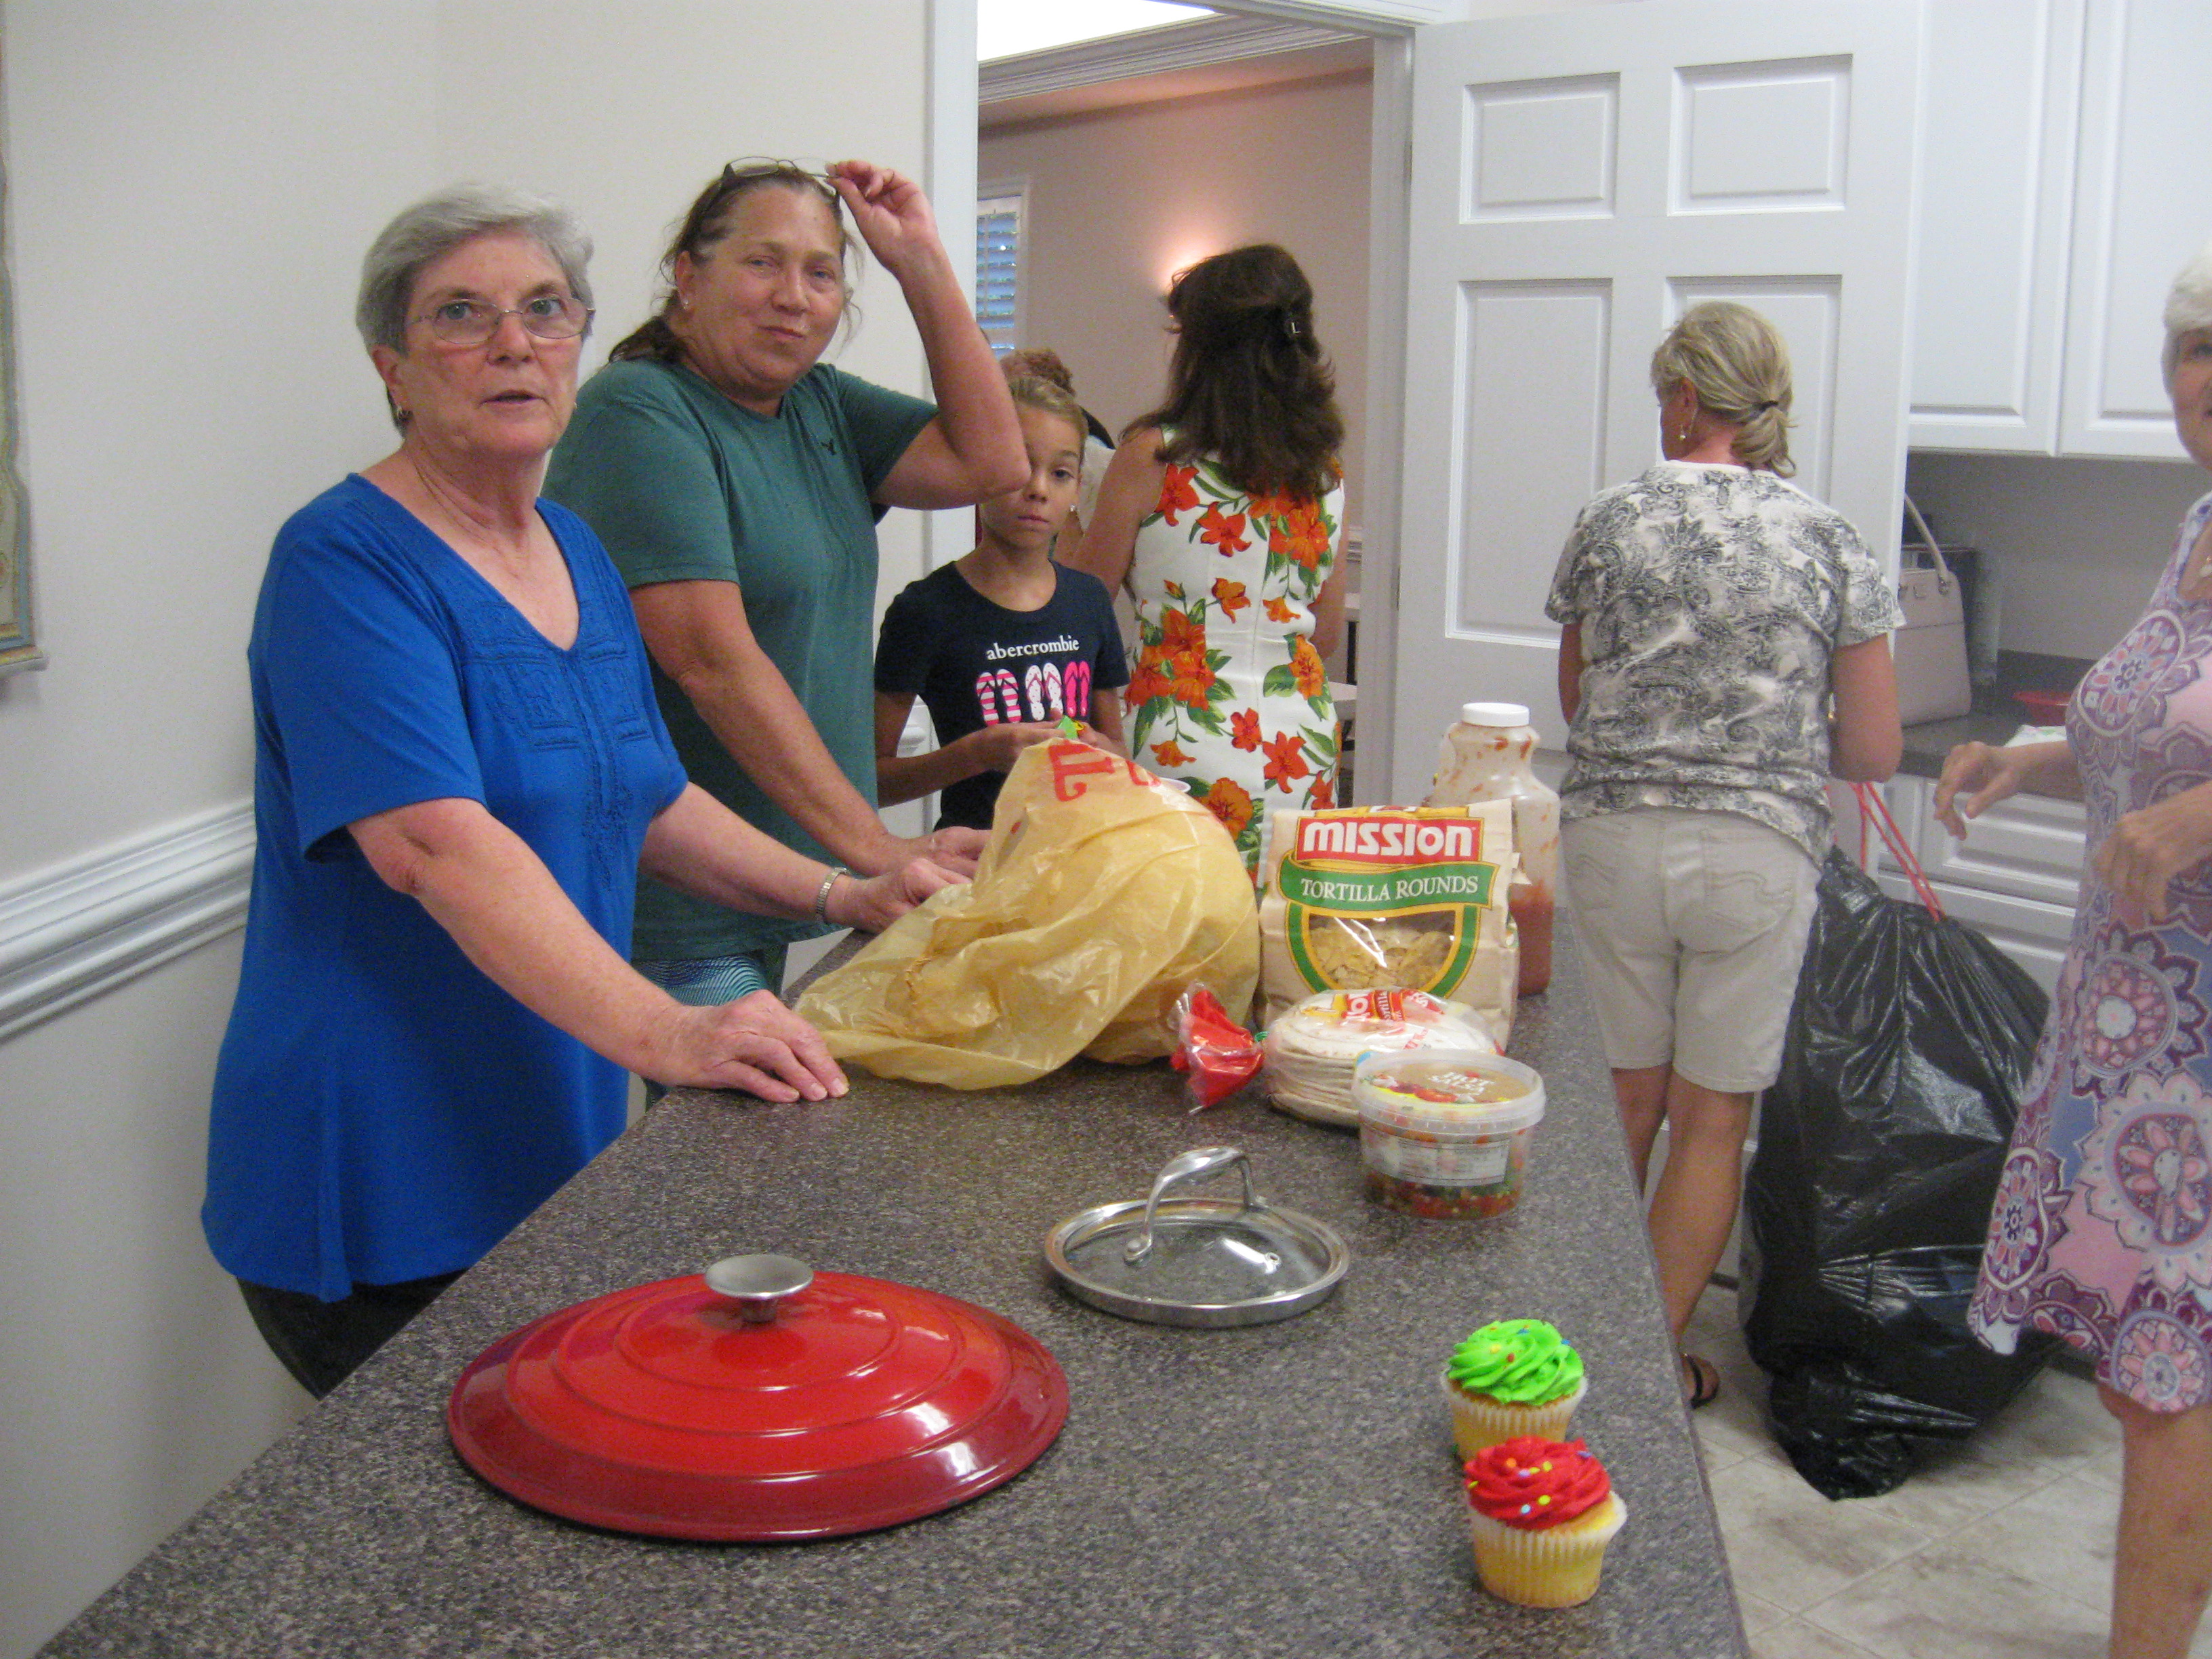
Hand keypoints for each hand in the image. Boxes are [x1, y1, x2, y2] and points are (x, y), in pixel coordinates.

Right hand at [649, 991, 846, 1101]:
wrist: (662, 1035)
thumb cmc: (711, 1033)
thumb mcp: (748, 1026)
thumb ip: (777, 1037)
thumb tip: (815, 1063)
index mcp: (761, 1006)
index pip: (803, 1031)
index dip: (824, 1056)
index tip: (838, 1079)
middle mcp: (748, 1017)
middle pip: (796, 1039)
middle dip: (820, 1066)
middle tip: (837, 1091)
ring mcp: (730, 1039)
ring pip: (776, 1054)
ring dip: (801, 1076)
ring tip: (818, 1095)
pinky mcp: (714, 1062)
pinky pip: (749, 1074)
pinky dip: (772, 1086)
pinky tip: (788, 1097)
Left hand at [827, 160, 940, 278]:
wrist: (910, 249)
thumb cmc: (887, 242)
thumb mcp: (861, 216)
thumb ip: (849, 194)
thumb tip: (834, 178)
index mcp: (869, 210)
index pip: (855, 188)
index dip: (844, 178)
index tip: (832, 170)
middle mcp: (882, 201)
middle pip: (865, 178)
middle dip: (852, 170)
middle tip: (840, 166)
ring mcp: (894, 194)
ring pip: (876, 174)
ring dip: (863, 171)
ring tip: (853, 172)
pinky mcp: (907, 188)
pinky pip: (890, 174)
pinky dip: (877, 177)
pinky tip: (871, 187)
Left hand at [830, 856, 966, 932]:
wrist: (857, 900)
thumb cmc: (873, 912)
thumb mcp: (900, 922)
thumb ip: (928, 923)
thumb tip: (957, 931)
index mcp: (918, 874)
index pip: (954, 891)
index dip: (968, 910)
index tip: (978, 928)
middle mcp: (927, 864)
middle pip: (963, 884)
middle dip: (972, 905)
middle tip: (981, 928)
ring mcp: (931, 865)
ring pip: (962, 883)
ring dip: (967, 902)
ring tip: (974, 923)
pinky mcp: (932, 871)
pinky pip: (954, 884)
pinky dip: (959, 899)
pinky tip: (964, 914)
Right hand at [962, 721, 1068, 772]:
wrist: (981, 752)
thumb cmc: (999, 734)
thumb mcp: (1020, 725)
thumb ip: (1042, 724)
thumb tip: (1060, 717)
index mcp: (1024, 736)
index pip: (1054, 735)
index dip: (1062, 733)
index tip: (1063, 733)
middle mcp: (1025, 751)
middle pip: (1055, 749)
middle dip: (1062, 746)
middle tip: (1065, 744)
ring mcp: (1025, 764)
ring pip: (1050, 760)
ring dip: (1056, 756)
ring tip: (1059, 752)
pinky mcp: (1024, 773)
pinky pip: (1042, 767)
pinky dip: (1047, 763)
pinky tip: (1048, 761)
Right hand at [1934, 740, 2028, 838]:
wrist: (2016, 763)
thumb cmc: (2013, 772)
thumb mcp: (2004, 787)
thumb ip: (1985, 798)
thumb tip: (1968, 814)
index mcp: (1974, 754)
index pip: (1953, 779)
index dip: (1945, 799)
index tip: (1940, 817)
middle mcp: (1958, 754)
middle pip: (1944, 787)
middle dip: (1947, 811)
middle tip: (1956, 833)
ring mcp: (1952, 760)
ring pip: (1942, 790)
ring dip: (1947, 811)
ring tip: (1958, 830)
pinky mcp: (1950, 768)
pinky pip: (1945, 790)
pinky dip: (1948, 806)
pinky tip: (1955, 819)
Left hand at [2096, 782, 2211, 924]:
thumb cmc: (2194, 811)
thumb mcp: (2156, 822)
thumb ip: (2141, 840)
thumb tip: (2135, 869)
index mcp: (2124, 826)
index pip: (2101, 862)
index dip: (2110, 881)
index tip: (2123, 889)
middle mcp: (2127, 836)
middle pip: (2114, 879)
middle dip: (2128, 894)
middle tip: (2142, 900)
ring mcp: (2142, 848)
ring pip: (2133, 889)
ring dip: (2143, 902)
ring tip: (2154, 906)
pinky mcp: (2161, 860)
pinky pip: (2151, 892)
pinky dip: (2156, 906)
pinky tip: (2162, 913)